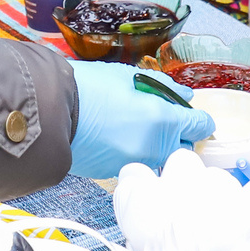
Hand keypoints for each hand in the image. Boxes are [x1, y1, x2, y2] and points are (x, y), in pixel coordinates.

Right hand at [67, 61, 215, 178]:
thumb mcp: (129, 77)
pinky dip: (134, 154)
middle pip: (185, 148)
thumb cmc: (87, 88)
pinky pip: (137, 164)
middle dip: (179, 135)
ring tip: (135, 128)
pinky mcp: (116, 174)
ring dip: (156, 146)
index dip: (198, 118)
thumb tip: (184, 94)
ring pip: (160, 159)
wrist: (48, 112)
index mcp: (163, 121)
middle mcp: (155, 148)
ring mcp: (136, 164)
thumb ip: (163, 87)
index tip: (192, 115)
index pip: (201, 125)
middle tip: (161, 119)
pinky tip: (117, 138)